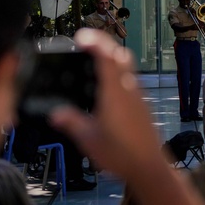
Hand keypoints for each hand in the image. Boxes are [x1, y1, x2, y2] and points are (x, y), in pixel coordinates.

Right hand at [49, 29, 166, 181]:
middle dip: (104, 46)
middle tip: (86, 46)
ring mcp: (139, 96)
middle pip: (120, 56)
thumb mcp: (88, 139)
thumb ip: (70, 122)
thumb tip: (55, 113)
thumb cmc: (121, 154)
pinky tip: (106, 91)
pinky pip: (130, 82)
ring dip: (112, 61)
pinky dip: (118, 77)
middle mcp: (130, 89)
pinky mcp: (143, 105)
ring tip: (93, 65)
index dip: (95, 42)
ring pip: (127, 68)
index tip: (81, 37)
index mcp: (115, 92)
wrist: (149, 167)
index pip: (107, 56)